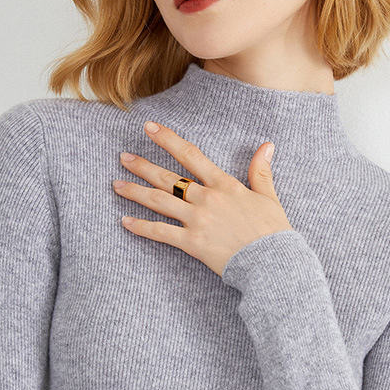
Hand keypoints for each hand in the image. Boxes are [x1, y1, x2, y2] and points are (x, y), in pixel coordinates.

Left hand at [113, 121, 293, 277]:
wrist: (272, 261)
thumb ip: (261, 171)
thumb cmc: (273, 231)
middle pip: (168, 178)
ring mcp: (197, 220)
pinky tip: (125, 221)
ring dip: (135, 191)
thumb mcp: (269, 197)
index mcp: (224, 185)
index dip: (168, 139)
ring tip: (116, 184)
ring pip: (159, 201)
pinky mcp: (193, 242)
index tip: (150, 128)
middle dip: (143, 166)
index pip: (190, 155)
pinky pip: (161, 232)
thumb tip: (267, 145)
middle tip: (124, 157)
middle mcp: (206, 198)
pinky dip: (142, 227)